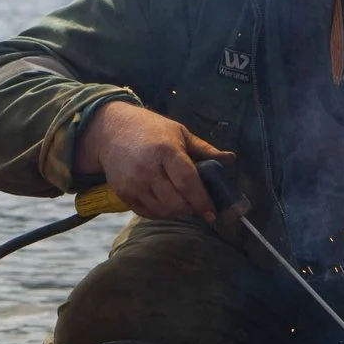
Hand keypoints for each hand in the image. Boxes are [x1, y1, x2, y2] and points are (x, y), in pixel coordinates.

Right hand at [76, 101, 232, 220]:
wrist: (111, 130)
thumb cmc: (152, 130)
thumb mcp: (180, 133)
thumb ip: (206, 150)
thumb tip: (231, 160)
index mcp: (166, 151)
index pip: (188, 183)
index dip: (202, 201)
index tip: (212, 212)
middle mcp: (148, 168)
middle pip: (176, 202)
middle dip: (191, 208)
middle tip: (198, 205)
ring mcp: (133, 182)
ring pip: (162, 211)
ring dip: (177, 212)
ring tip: (183, 203)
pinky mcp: (123, 193)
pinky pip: (147, 213)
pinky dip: (161, 212)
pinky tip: (166, 203)